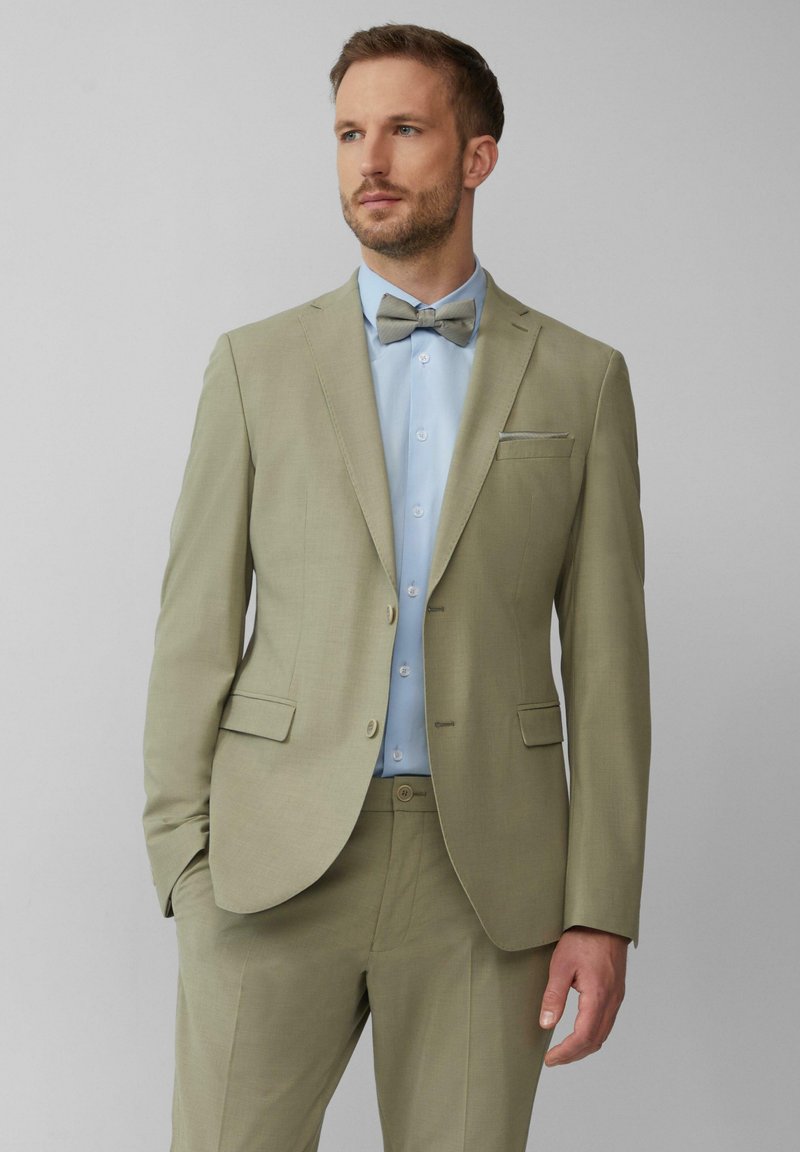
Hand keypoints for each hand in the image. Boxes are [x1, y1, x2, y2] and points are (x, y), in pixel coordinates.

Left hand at [539, 926, 628, 1065]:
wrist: (604, 920)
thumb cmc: (582, 938)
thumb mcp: (561, 965)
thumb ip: (554, 996)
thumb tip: (546, 1024)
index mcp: (598, 995)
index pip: (583, 1036)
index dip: (566, 1052)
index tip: (550, 1059)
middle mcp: (611, 1000)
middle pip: (595, 1040)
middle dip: (574, 1054)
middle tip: (554, 1059)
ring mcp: (616, 997)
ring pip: (603, 1033)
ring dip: (584, 1046)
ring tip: (564, 1050)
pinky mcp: (616, 992)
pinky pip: (607, 1022)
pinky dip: (592, 1034)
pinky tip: (579, 1032)